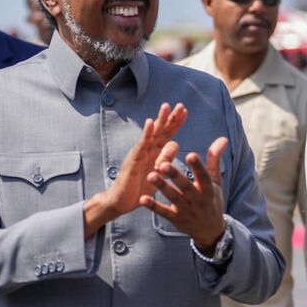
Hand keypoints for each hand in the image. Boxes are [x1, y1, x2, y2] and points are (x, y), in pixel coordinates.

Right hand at [83, 103, 186, 236]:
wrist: (121, 201)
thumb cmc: (140, 187)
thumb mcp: (158, 173)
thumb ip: (166, 159)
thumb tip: (175, 143)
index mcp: (154, 152)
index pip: (167, 135)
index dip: (175, 123)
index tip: (185, 111)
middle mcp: (147, 150)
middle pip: (161, 130)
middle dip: (170, 117)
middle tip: (181, 105)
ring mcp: (139, 153)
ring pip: (151, 134)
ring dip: (159, 120)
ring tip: (166, 106)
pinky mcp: (133, 161)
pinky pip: (141, 146)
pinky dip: (146, 134)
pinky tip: (150, 124)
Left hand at [142, 137, 228, 254]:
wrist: (210, 230)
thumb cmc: (212, 199)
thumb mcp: (215, 181)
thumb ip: (214, 159)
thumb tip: (222, 138)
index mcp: (208, 189)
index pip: (203, 177)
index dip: (197, 166)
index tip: (190, 155)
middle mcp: (197, 200)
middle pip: (185, 187)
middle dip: (175, 176)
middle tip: (164, 164)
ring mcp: (185, 210)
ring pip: (172, 198)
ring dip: (162, 187)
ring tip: (150, 176)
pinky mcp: (175, 218)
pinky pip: (163, 212)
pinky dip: (153, 206)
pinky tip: (143, 199)